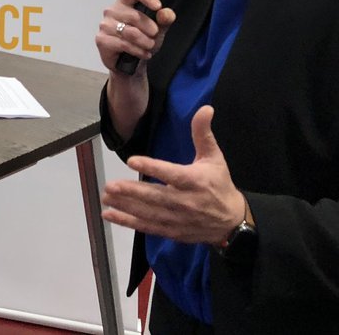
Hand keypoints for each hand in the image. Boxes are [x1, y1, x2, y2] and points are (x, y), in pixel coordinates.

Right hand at [95, 0, 174, 76]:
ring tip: (148, 47)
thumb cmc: (140, 42)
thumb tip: (166, 13)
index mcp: (125, 3)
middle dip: (151, 30)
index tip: (157, 7)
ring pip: (131, 32)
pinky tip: (142, 53)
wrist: (129, 64)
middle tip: (154, 38)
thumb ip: (164, 20)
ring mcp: (105, 25)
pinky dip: (138, 51)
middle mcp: (112, 11)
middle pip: (136, 16)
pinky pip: (125, 44)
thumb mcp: (157, 30)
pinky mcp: (101, 40)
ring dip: (145, 42)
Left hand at [101, 106, 244, 244]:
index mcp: (195, 181)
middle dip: (132, 192)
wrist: (232, 221)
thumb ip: (203, 133)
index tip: (131, 160)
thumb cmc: (219, 184)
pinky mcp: (173, 231)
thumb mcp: (214, 157)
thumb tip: (205, 108)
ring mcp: (178, 219)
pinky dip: (128, 222)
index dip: (152, 167)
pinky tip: (110, 215)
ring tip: (106, 197)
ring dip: (126, 206)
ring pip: (149, 213)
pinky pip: (148, 227)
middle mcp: (186, 202)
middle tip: (110, 185)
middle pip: (156, 197)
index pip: (171, 174)